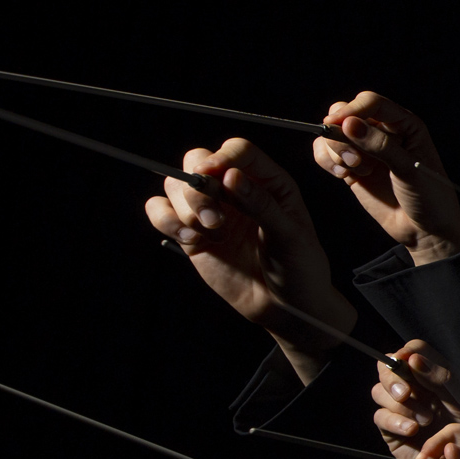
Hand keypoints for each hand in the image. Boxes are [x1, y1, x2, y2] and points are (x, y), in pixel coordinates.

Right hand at [144, 137, 355, 381]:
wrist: (285, 307)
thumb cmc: (299, 267)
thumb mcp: (290, 235)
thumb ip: (261, 205)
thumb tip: (230, 175)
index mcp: (268, 181)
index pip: (238, 152)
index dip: (223, 158)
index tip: (213, 175)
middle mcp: (235, 189)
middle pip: (199, 160)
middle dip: (198, 185)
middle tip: (213, 217)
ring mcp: (211, 210)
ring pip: (176, 184)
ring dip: (185, 206)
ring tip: (211, 232)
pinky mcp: (191, 233)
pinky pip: (160, 211)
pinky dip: (166, 220)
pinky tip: (192, 239)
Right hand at [310, 92, 459, 265]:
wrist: (426, 231)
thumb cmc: (430, 197)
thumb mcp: (409, 169)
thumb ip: (380, 145)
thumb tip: (348, 124)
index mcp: (404, 124)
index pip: (371, 103)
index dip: (353, 110)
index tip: (339, 124)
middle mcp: (382, 132)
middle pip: (345, 112)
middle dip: (341, 132)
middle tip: (353, 159)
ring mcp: (365, 150)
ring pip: (332, 132)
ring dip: (336, 149)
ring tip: (355, 169)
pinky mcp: (352, 168)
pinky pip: (326, 153)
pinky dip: (327, 161)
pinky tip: (345, 175)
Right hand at [367, 339, 459, 457]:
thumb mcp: (457, 398)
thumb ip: (437, 377)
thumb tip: (411, 358)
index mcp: (429, 373)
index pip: (410, 351)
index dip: (405, 353)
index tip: (406, 360)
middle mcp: (411, 387)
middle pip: (386, 369)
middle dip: (393, 379)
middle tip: (407, 394)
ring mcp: (399, 407)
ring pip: (379, 392)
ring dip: (400, 405)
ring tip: (425, 420)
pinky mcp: (391, 429)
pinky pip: (380, 417)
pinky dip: (395, 421)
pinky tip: (412, 429)